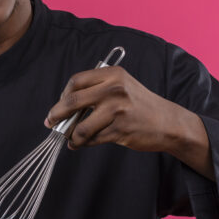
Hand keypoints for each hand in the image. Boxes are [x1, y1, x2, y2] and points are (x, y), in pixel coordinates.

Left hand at [44, 66, 213, 177]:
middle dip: (56, 114)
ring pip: (80, 126)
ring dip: (70, 135)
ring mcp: (117, 110)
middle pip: (72, 101)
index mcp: (113, 74)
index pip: (76, 81)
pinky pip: (92, 139)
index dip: (63, 95)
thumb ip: (96, 91)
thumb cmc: (140, 105)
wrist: (168, 122)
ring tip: (70, 138)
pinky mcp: (120, 129)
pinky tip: (81, 144)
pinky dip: (82, 143)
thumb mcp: (122, 86)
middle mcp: (114, 89)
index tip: (58, 106)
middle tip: (50, 122)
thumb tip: (64, 107)